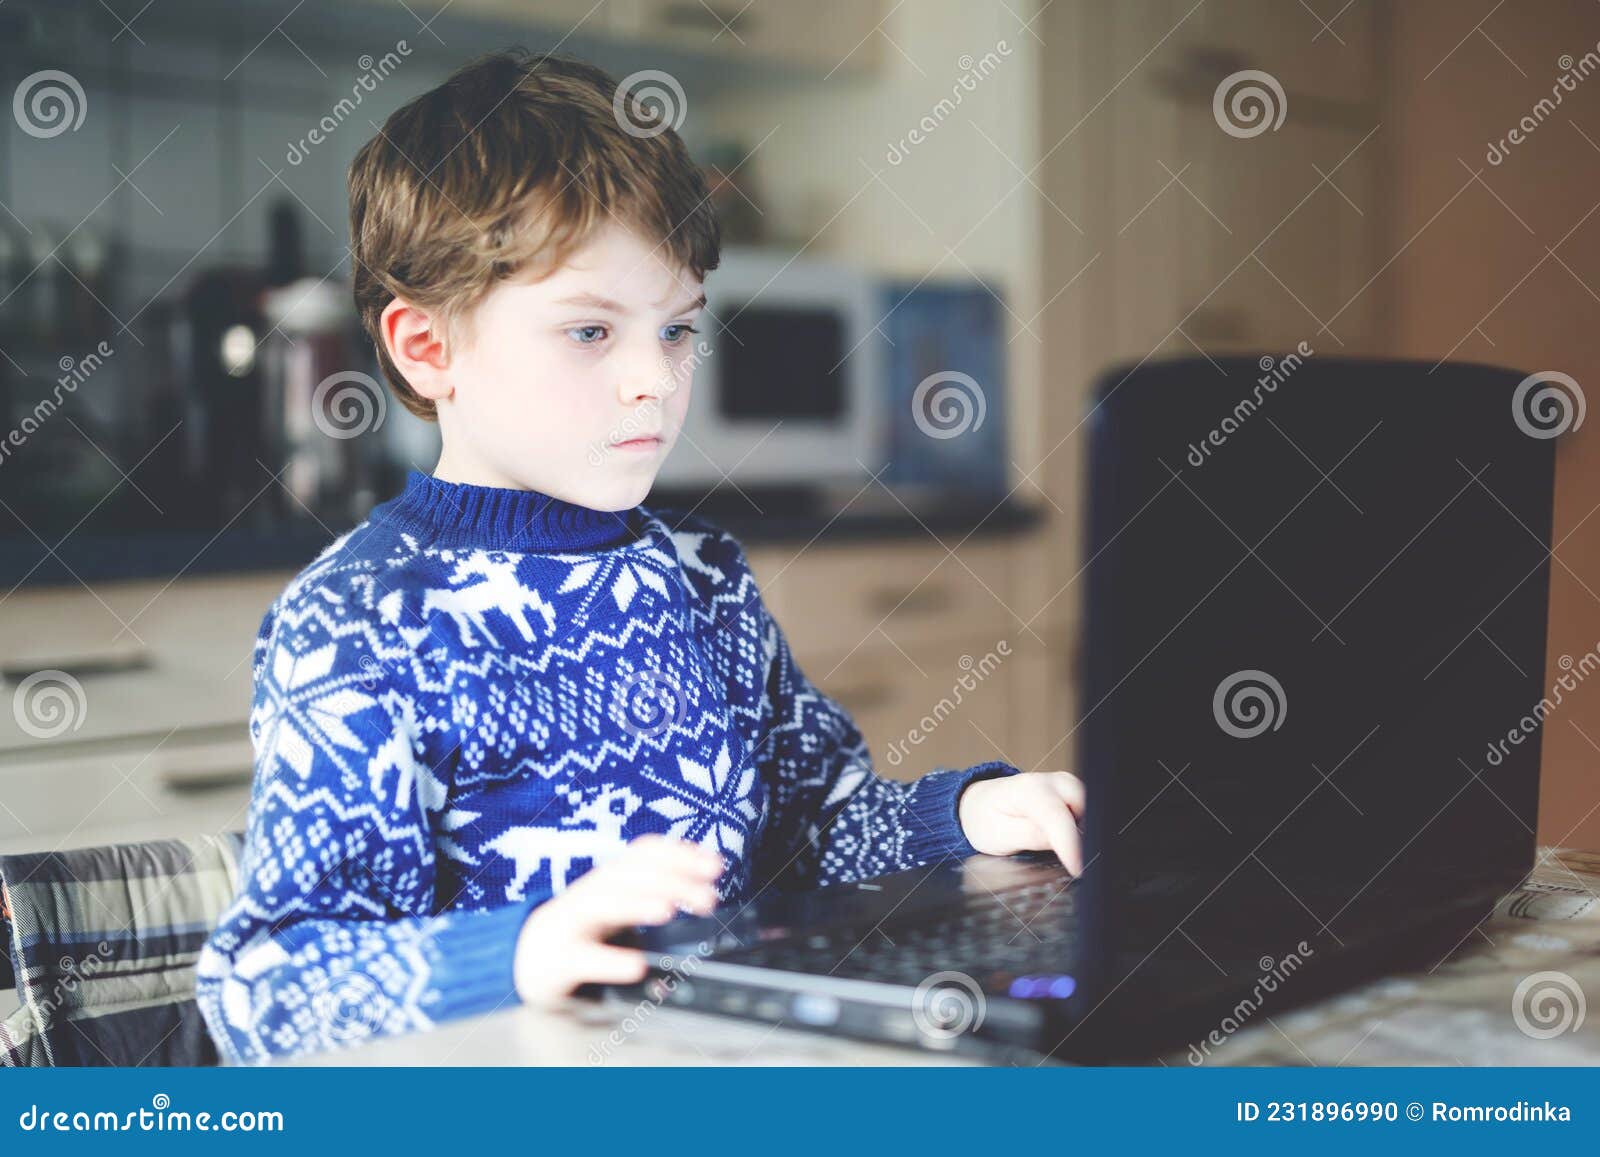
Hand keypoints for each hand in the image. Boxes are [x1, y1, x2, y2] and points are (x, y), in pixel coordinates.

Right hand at [512, 834, 723, 1006]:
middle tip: (709, 898)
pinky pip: (582, 958)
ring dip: (636, 903)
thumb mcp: (617, 909)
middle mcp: (589, 894)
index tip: (715, 864)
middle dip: (670, 880)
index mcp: (608, 880)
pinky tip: (637, 966)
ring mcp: (569, 925)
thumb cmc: (583, 934)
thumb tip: (703, 893)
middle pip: (627, 875)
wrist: (526, 962)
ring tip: (668, 910)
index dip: (678, 853)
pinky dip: (610, 961)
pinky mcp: (557, 961)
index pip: (642, 853)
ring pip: (601, 904)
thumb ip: (652, 897)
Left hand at [957, 771, 1085, 874]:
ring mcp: (1064, 784)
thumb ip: (1032, 837)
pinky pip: (1088, 810)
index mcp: (1028, 790)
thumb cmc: (987, 820)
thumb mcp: (1001, 836)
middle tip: (1076, 864)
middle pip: (1085, 808)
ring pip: (1091, 809)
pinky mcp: (1072, 792)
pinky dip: (1084, 828)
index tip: (1078, 869)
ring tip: (1071, 855)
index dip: (1071, 846)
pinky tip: (1072, 843)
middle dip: (1085, 837)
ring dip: (1085, 833)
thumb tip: (1062, 844)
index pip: (1058, 818)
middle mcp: (1051, 781)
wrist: (980, 804)